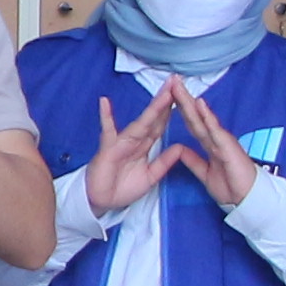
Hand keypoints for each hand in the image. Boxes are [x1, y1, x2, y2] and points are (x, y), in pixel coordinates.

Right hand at [84, 87, 185, 214]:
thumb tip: (180, 147)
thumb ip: (164, 162)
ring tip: (163, 92)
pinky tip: (105, 102)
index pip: (160, 125)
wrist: (101, 202)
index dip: (172, 112)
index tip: (184, 97)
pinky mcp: (108, 149)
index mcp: (144, 146)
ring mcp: (121, 142)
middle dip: (165, 102)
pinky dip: (105, 117)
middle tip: (176, 83)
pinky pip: (107, 131)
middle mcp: (134, 140)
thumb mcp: (150, 176)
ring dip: (151, 108)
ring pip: (140, 123)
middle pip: (153, 118)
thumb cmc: (122, 188)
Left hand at [168, 85, 265, 209]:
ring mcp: (222, 140)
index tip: (168, 96)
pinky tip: (199, 104)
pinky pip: (215, 130)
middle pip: (195, 116)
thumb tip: (180, 149)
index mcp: (209, 144)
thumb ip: (193, 160)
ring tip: (180, 87)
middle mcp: (215, 138)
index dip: (180, 110)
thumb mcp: (204, 173)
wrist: (247, 199)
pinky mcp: (228, 146)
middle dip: (182, 99)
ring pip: (203, 118)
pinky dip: (207, 117)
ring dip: (191, 103)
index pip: (192, 123)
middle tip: (171, 81)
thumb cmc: (231, 186)